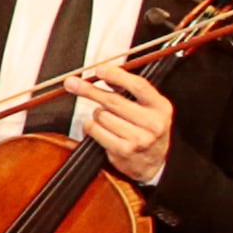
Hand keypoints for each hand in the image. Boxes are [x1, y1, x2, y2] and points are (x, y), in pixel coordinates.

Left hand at [74, 59, 174, 185]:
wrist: (154, 163)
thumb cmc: (147, 130)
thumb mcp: (148, 107)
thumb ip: (130, 89)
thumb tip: (106, 74)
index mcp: (160, 107)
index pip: (138, 86)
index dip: (116, 75)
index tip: (99, 69)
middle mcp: (153, 123)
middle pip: (114, 101)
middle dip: (89, 90)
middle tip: (72, 83)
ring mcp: (139, 139)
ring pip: (101, 115)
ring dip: (96, 114)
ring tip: (105, 119)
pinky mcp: (124, 151)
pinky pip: (95, 131)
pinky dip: (91, 127)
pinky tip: (96, 128)